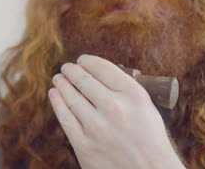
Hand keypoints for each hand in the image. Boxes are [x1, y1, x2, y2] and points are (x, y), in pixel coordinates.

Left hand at [48, 54, 184, 168]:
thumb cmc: (150, 140)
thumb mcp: (147, 108)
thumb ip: (126, 90)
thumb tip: (99, 73)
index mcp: (134, 95)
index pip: (103, 68)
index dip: (87, 61)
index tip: (82, 60)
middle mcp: (114, 108)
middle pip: (83, 80)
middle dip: (71, 70)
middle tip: (67, 67)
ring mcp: (96, 127)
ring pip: (71, 96)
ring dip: (62, 84)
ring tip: (59, 79)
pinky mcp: (84, 145)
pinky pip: (64, 117)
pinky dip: (57, 102)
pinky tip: (54, 94)